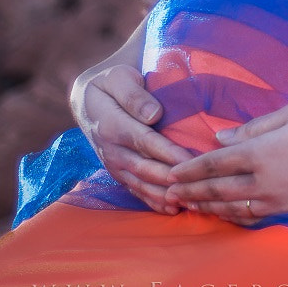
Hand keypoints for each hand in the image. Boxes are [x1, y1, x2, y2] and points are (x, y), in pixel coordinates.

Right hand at [72, 63, 191, 215]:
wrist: (89, 98)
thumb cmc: (112, 82)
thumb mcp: (118, 77)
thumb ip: (133, 94)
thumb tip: (153, 114)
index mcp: (110, 123)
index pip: (142, 140)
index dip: (166, 152)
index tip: (189, 160)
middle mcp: (110, 148)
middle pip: (143, 167)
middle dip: (170, 178)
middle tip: (197, 185)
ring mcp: (113, 163)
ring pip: (140, 183)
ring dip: (163, 194)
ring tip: (189, 201)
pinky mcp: (118, 172)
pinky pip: (135, 190)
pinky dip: (153, 201)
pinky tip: (172, 209)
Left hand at [165, 102, 287, 224]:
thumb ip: (255, 126)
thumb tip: (222, 137)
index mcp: (263, 152)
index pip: (215, 163)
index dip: (190, 169)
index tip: (171, 173)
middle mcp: (266, 182)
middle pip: (219, 190)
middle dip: (192, 193)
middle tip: (170, 195)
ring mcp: (282, 202)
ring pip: (236, 209)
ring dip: (210, 208)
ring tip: (192, 207)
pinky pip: (259, 217)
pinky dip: (238, 216)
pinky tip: (230, 214)